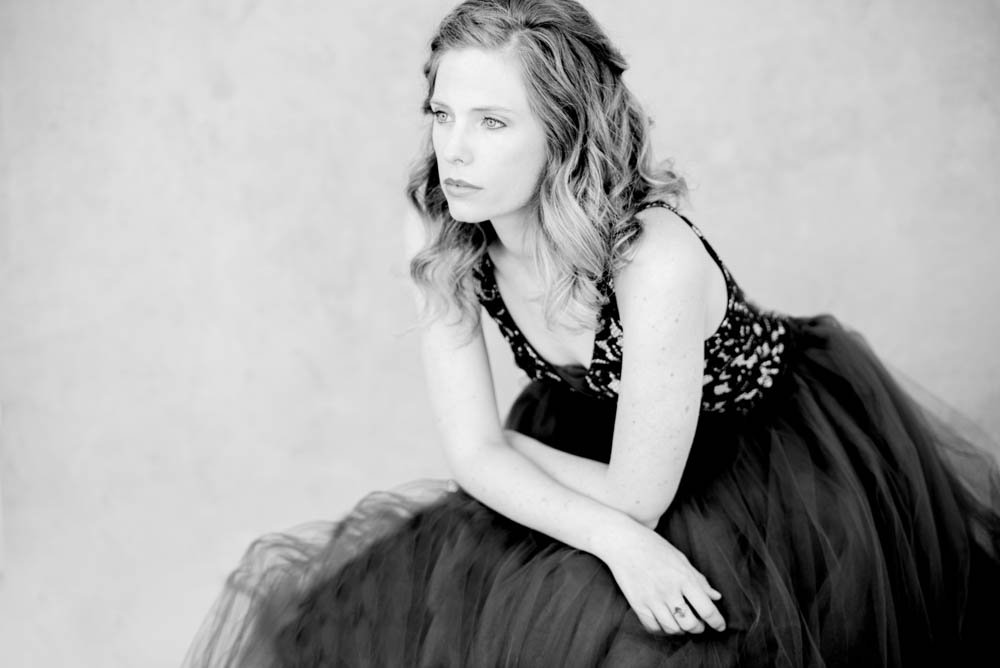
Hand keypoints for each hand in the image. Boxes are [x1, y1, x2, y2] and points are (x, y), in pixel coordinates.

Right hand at [598, 521, 724, 634]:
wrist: (623, 542)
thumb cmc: (654, 547)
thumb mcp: (681, 558)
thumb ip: (699, 580)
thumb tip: (716, 597)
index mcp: (683, 578)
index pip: (706, 609)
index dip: (717, 622)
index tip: (720, 627)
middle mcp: (669, 591)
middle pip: (690, 624)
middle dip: (698, 628)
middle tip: (699, 624)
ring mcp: (652, 599)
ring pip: (673, 629)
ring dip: (681, 629)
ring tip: (682, 622)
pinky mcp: (637, 604)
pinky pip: (653, 627)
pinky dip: (662, 630)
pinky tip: (665, 622)